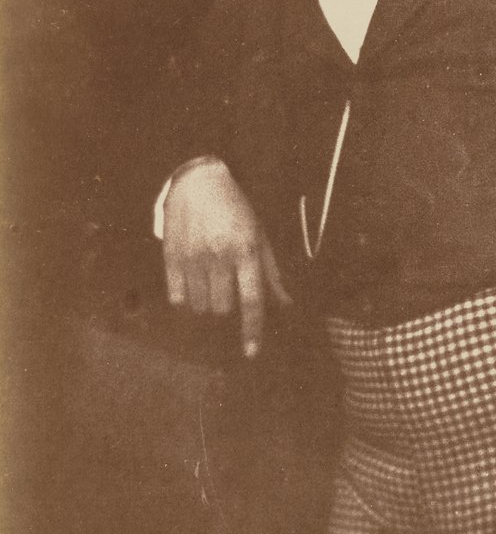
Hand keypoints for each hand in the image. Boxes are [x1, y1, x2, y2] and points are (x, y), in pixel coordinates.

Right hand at [162, 159, 290, 357]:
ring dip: (206, 303)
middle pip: (222, 308)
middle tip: (226, 287)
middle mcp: (219, 256)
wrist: (198, 180)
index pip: (252, 300)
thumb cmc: (236, 209)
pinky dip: (185, 297)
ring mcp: (192, 257)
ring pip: (199, 306)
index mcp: (246, 250)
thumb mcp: (260, 235)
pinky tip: (190, 280)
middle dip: (226, 306)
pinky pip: (176, 296)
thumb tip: (285, 304)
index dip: (252, 330)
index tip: (251, 353)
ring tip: (209, 280)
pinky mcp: (171, 256)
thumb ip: (271, 272)